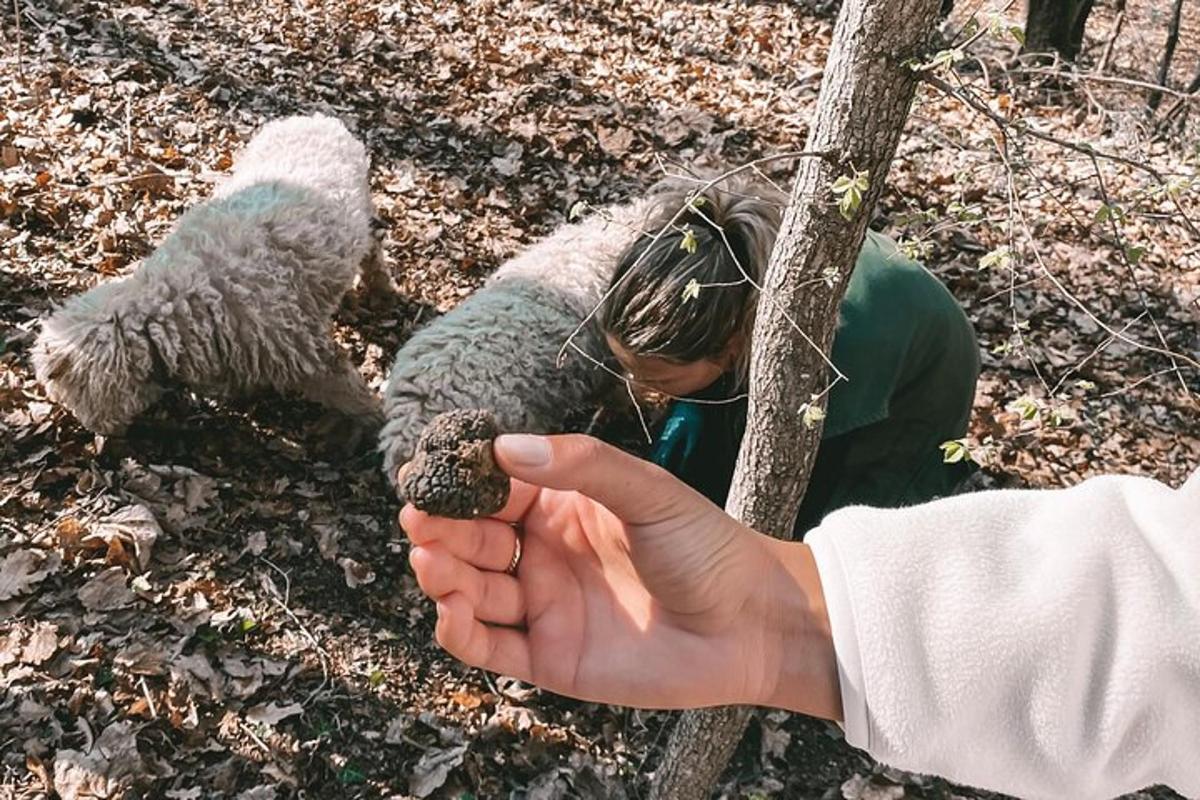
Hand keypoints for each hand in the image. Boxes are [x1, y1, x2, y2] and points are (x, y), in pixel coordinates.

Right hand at [400, 434, 840, 716]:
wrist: (753, 624)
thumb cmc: (707, 548)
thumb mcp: (648, 492)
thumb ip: (582, 465)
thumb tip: (506, 446)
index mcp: (563, 508)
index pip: (495, 491)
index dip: (460, 484)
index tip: (429, 474)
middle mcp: (544, 556)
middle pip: (473, 541)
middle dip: (441, 530)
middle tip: (419, 521)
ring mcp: (545, 607)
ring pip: (473, 592)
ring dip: (443, 577)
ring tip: (430, 561)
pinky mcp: (551, 658)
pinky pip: (492, 648)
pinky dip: (462, 633)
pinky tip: (449, 612)